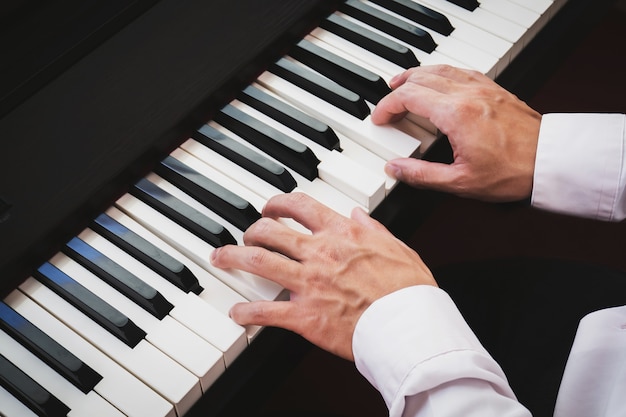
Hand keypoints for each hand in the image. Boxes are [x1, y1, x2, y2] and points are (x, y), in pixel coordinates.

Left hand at [210, 193, 436, 360]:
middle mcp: (320, 253)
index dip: (279, 202)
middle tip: (246, 234)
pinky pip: (265, 312)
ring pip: (258, 261)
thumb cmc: (409, 290)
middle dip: (252, 229)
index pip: (301, 206)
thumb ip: (372, 228)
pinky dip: (246, 313)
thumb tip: (358, 214)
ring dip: (233, 257)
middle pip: (271, 231)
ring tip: (221, 257)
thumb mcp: (397, 246)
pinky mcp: (304, 316)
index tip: (272, 207)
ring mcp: (309, 283)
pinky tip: (236, 314)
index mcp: (342, 234)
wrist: (410, 326)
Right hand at [372, 65, 541, 201]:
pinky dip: (441, 73)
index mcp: (456, 114)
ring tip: (403, 84)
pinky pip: (461, 70)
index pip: (408, 96)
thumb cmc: (513, 172)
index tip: (380, 118)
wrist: (551, 162)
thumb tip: (395, 169)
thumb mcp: (460, 182)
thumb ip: (422, 175)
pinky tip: (438, 81)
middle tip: (387, 104)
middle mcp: (468, 94)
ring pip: (440, 68)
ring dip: (417, 75)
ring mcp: (483, 88)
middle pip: (420, 78)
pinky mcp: (495, 89)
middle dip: (397, 89)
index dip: (387, 106)